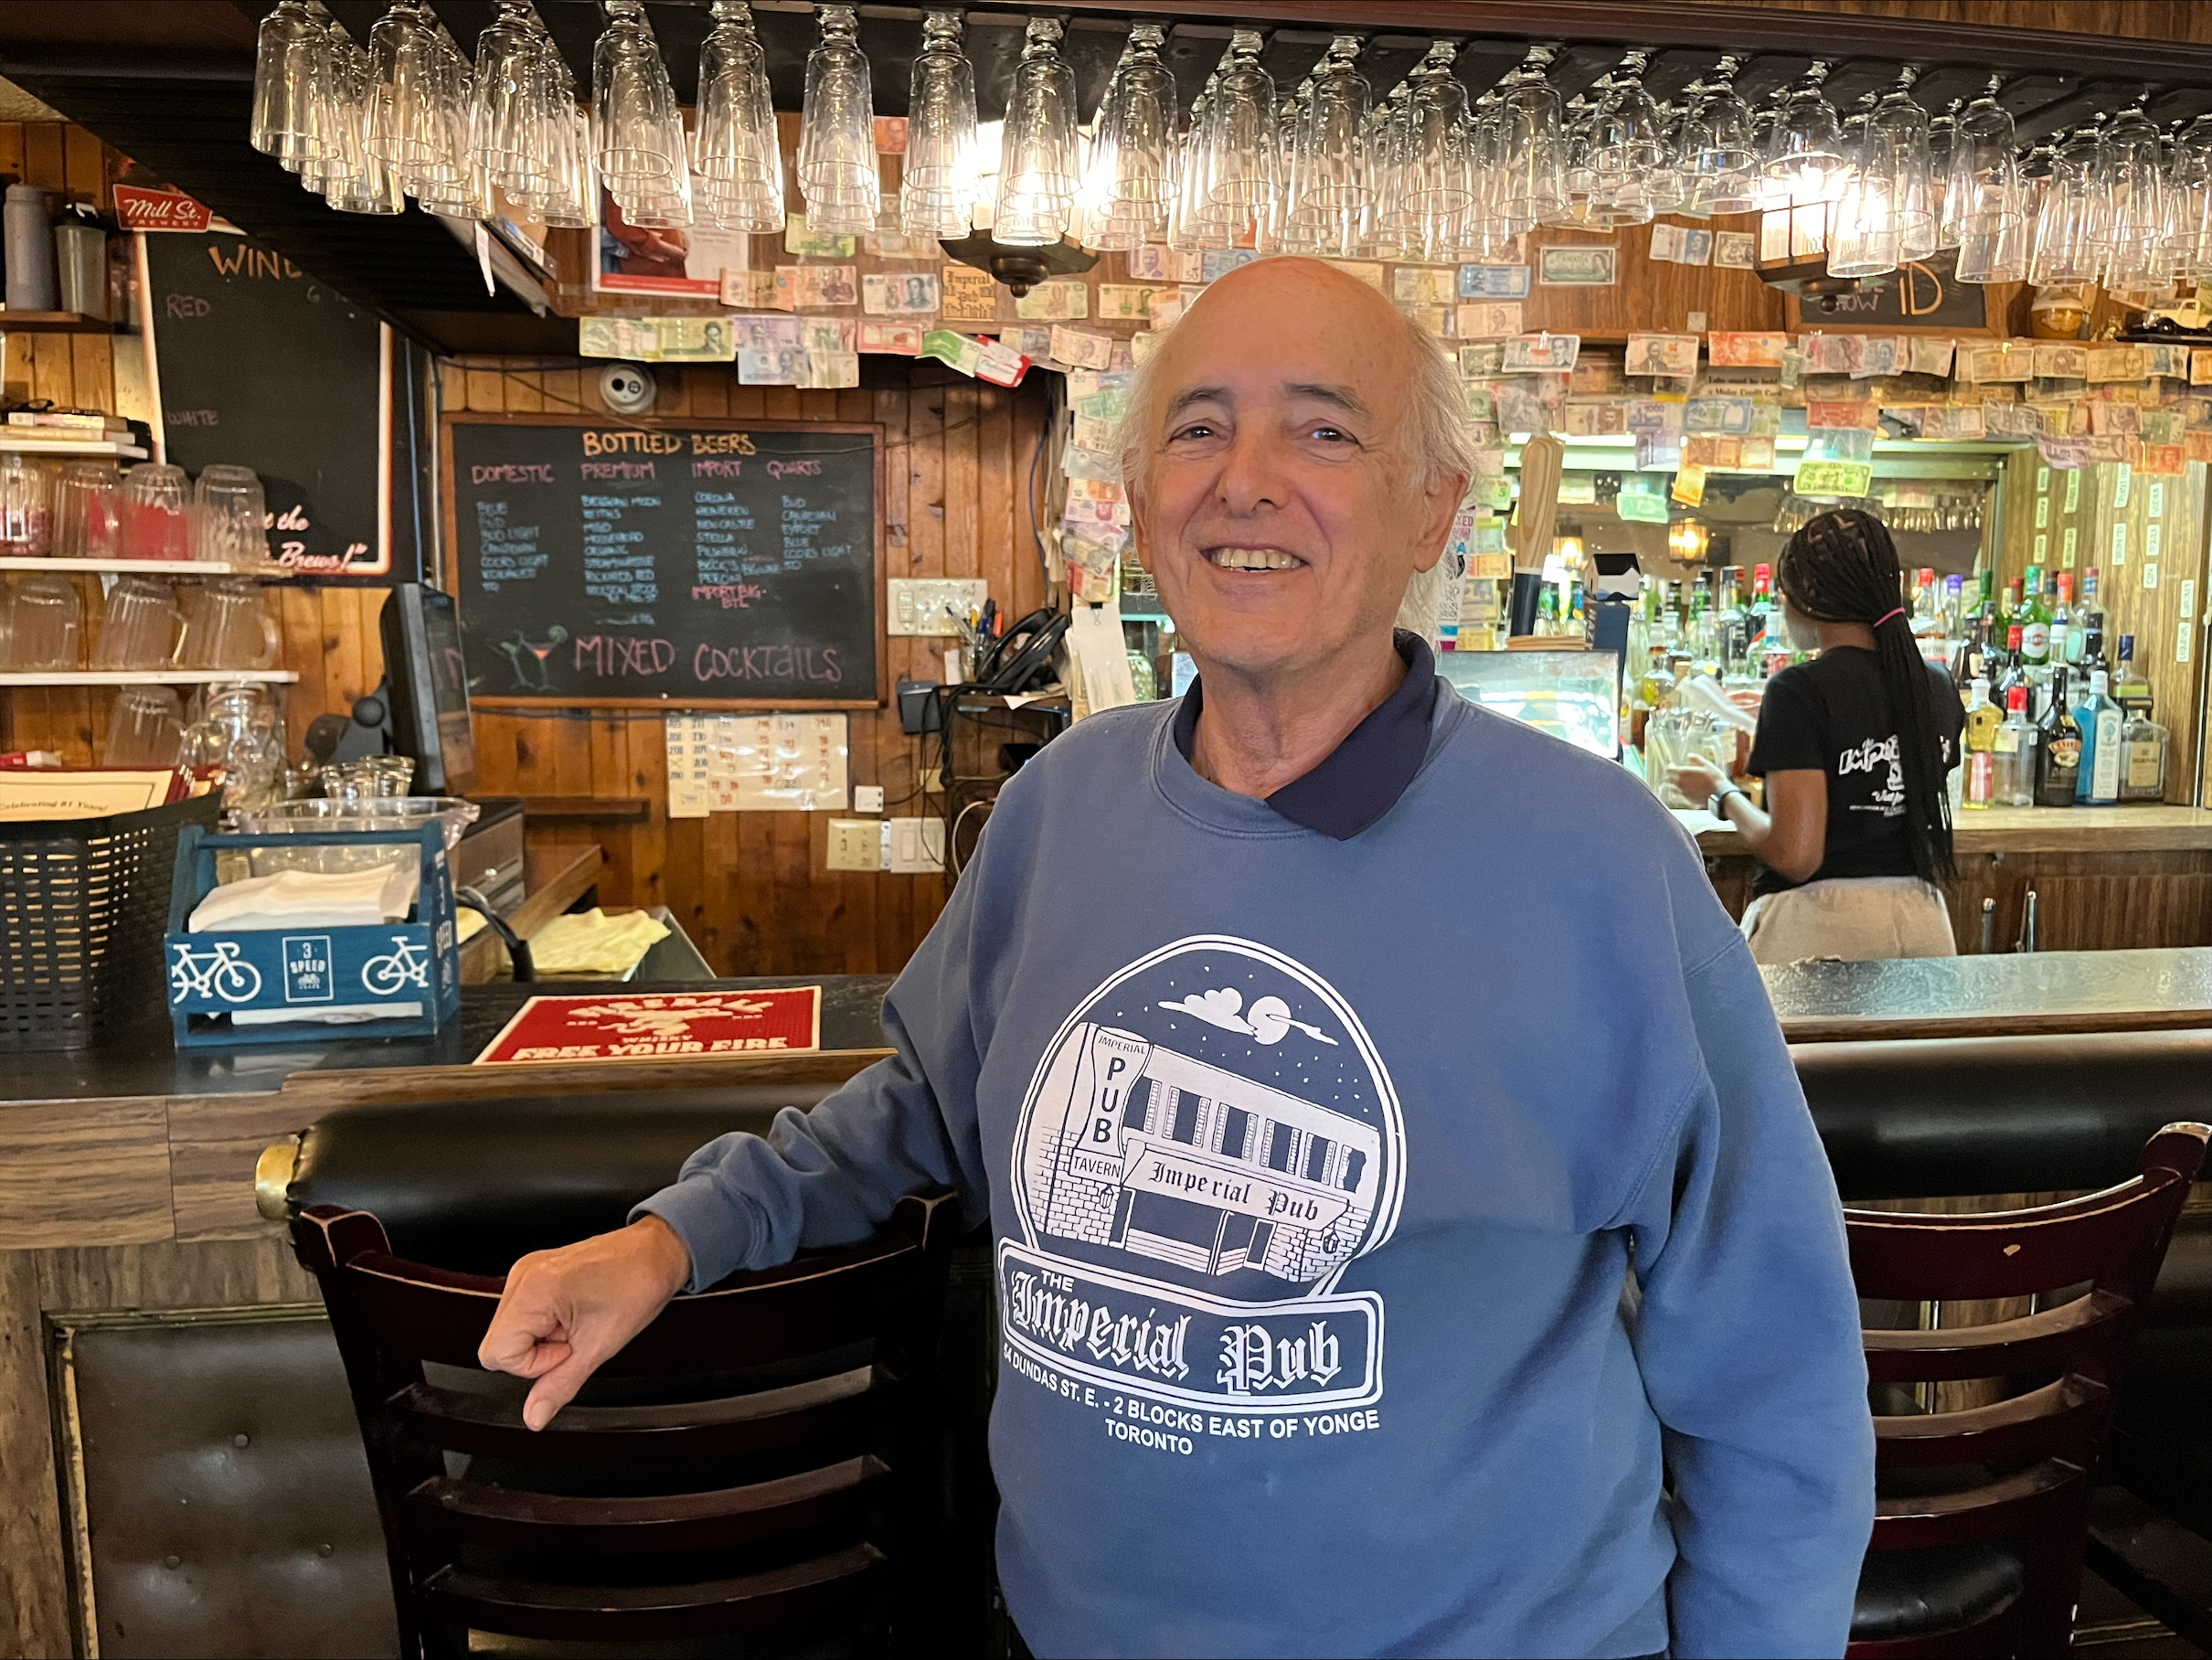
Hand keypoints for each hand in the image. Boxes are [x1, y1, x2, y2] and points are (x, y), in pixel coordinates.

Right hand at [478, 1214, 692, 1430]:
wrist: (656, 1254)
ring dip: (539, 1339)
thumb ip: (559, 1386)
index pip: (496, 1354)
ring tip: (574, 1324)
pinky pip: (520, 1315)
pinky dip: (543, 1324)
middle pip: (495, 1344)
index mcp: (534, 1290)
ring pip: (507, 1331)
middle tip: (572, 1339)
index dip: (534, 1364)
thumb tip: (535, 1416)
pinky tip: (570, 1316)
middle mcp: (523, 1275)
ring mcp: (526, 1271)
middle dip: (534, 1353)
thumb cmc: (637, 1287)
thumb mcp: (599, 1347)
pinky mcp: (534, 1272)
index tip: (568, 1349)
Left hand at [1667, 754, 1729, 806]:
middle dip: (1670, 776)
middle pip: (1668, 779)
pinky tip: (1685, 789)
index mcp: (1684, 773)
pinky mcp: (1687, 799)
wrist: (1719, 794)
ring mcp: (1683, 792)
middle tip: (1674, 773)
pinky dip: (1679, 791)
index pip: (1669, 770)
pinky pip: (1678, 794)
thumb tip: (1689, 756)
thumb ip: (1696, 759)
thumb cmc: (1714, 778)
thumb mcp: (1706, 765)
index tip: (1672, 765)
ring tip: (1678, 781)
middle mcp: (1680, 783)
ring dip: (1673, 784)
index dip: (1670, 767)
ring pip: (1672, 787)